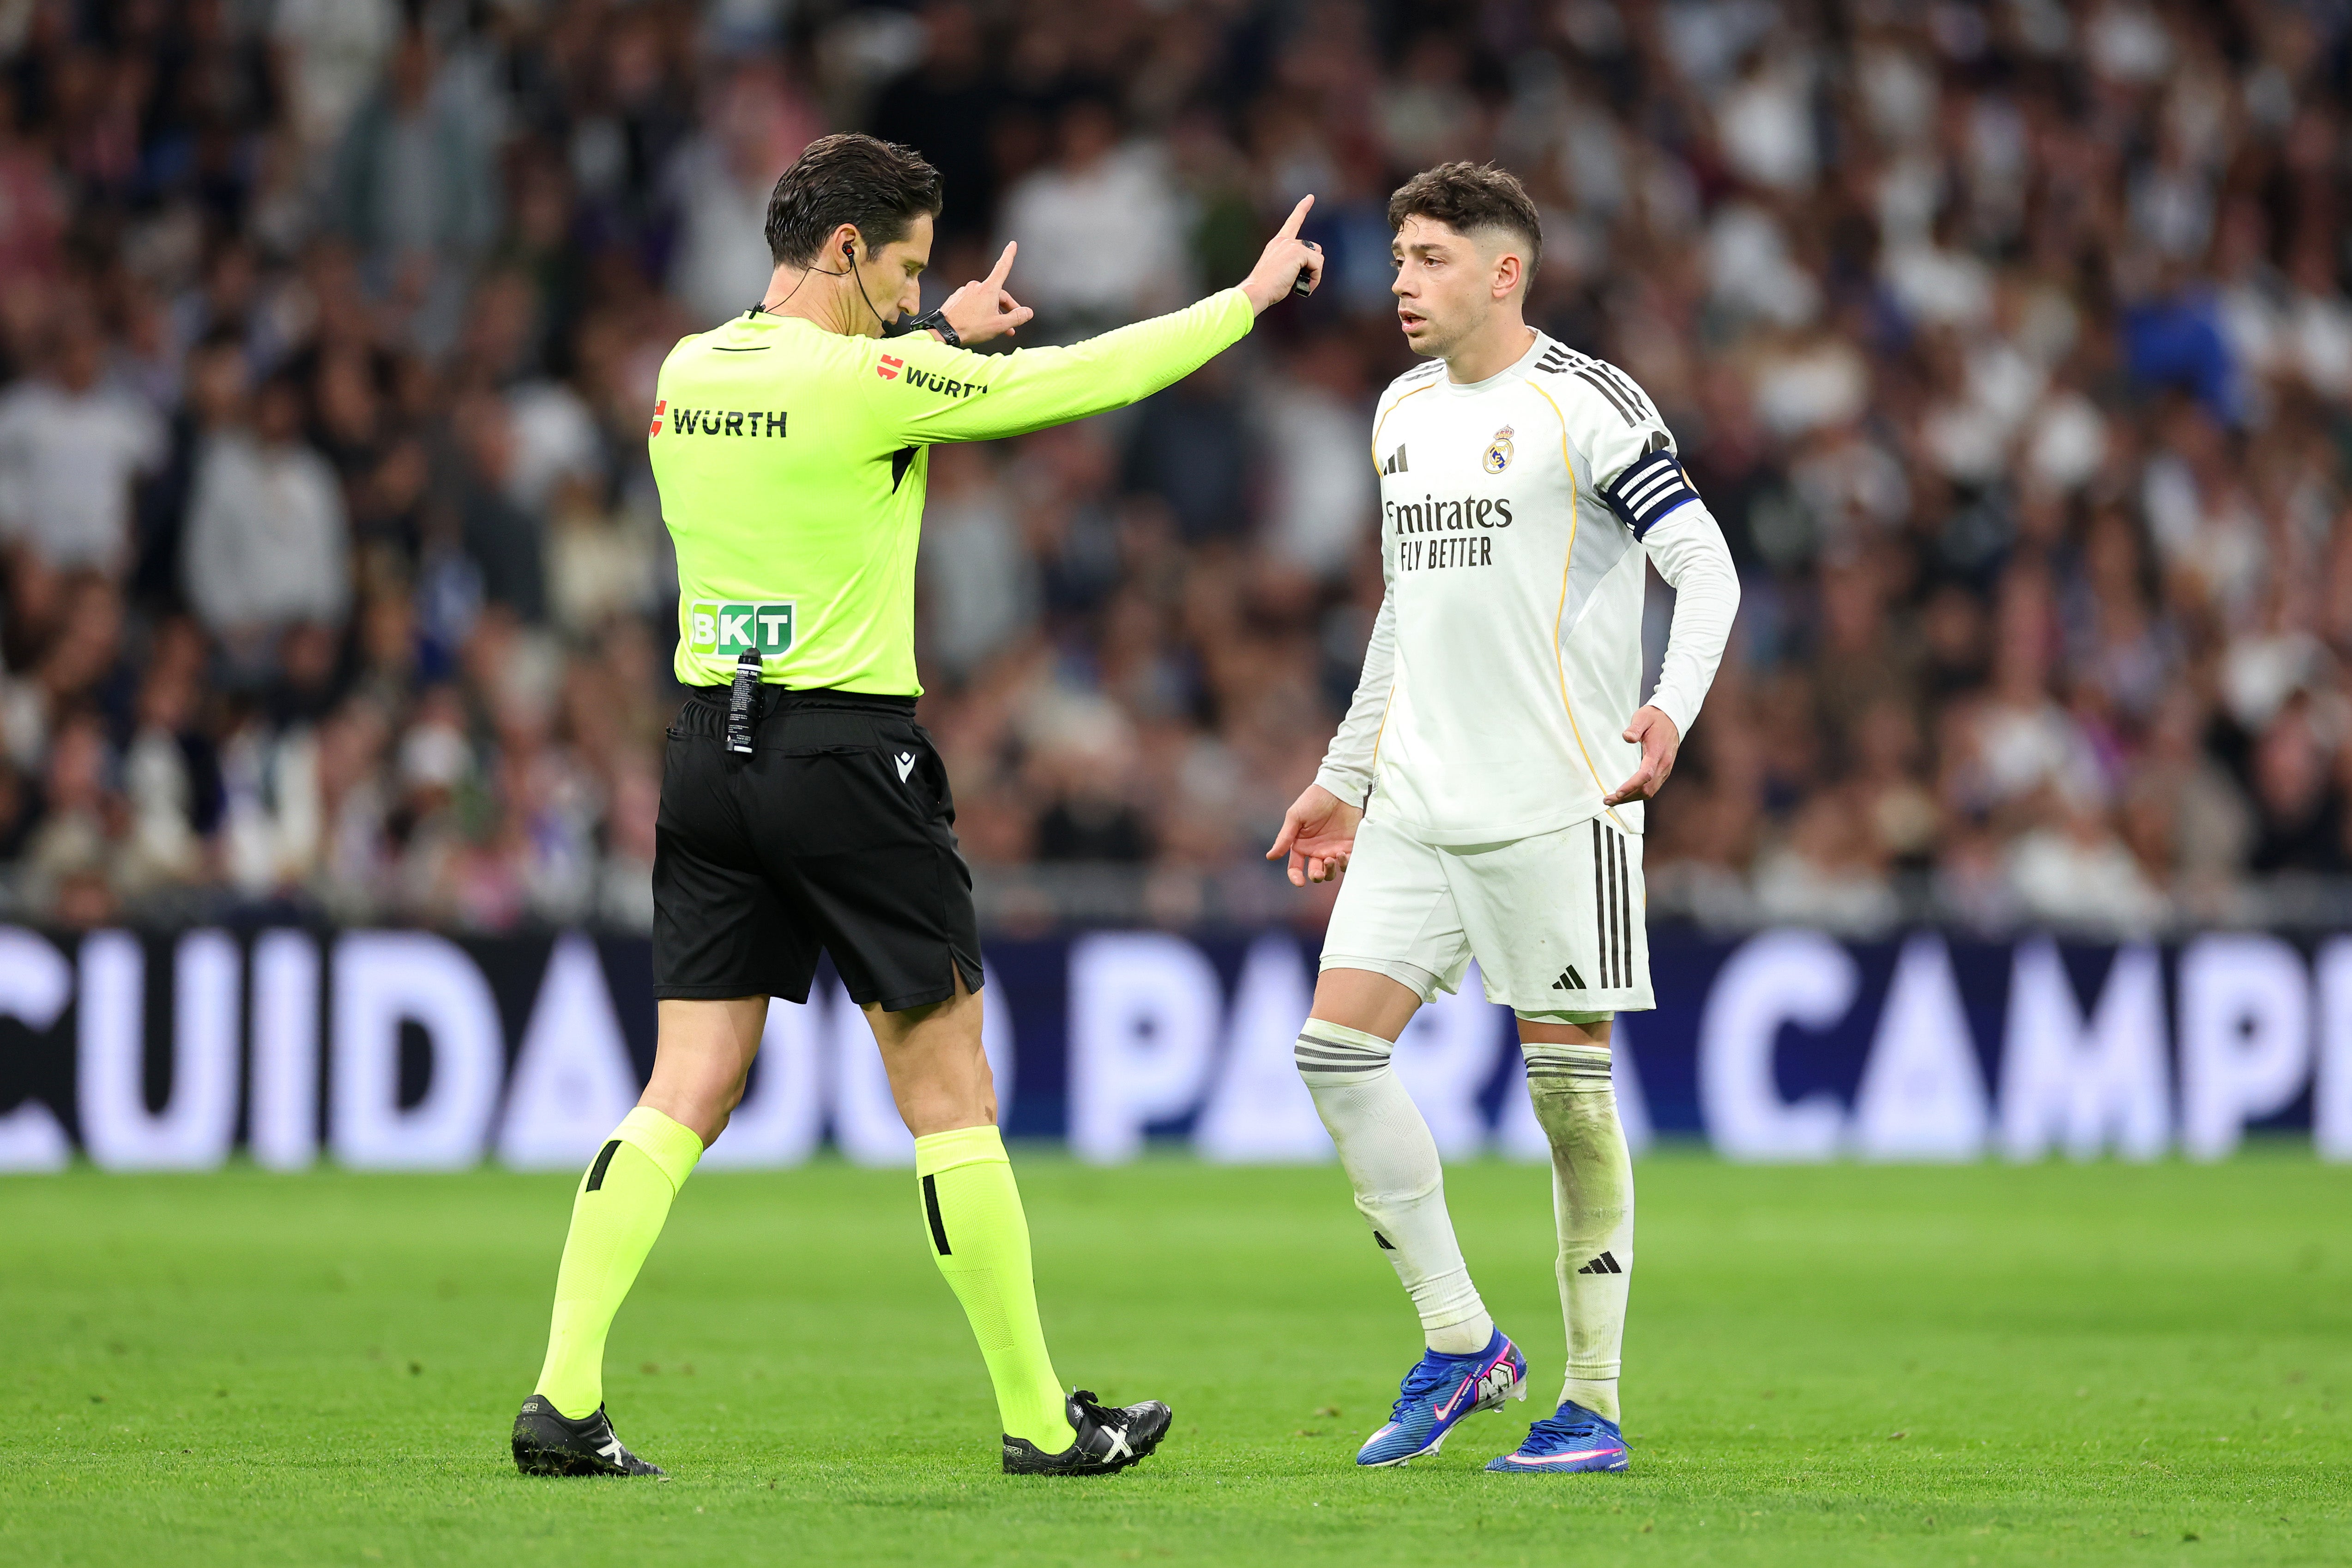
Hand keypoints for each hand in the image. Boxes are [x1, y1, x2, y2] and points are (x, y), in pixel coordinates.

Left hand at [938, 242, 1033, 344]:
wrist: (944, 332)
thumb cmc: (971, 328)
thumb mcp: (999, 325)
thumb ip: (1016, 317)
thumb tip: (1028, 312)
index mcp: (988, 289)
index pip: (1002, 267)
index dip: (1009, 255)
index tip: (1012, 244)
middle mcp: (976, 286)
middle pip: (998, 293)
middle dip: (1006, 308)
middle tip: (1011, 325)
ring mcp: (965, 291)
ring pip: (985, 299)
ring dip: (993, 311)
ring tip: (996, 328)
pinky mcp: (957, 298)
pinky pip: (974, 302)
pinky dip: (980, 311)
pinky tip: (980, 324)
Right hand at [1238, 196, 1324, 314]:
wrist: (1257, 290)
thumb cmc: (1266, 287)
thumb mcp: (1279, 271)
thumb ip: (1292, 263)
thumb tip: (1310, 267)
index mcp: (1278, 243)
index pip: (1293, 222)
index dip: (1303, 209)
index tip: (1310, 197)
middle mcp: (1284, 241)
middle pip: (1314, 249)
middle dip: (1313, 266)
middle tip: (1301, 281)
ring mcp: (1291, 245)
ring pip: (1318, 259)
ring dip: (1314, 274)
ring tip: (1300, 285)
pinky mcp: (1297, 253)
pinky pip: (1317, 266)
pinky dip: (1315, 279)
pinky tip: (1304, 286)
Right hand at [1267, 782, 1362, 885]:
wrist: (1337, 788)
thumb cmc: (1313, 800)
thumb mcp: (1295, 817)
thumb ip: (1284, 838)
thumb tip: (1270, 857)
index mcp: (1301, 845)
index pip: (1295, 867)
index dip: (1296, 877)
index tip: (1300, 881)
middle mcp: (1316, 850)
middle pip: (1315, 873)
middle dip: (1316, 876)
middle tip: (1318, 872)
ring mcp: (1333, 849)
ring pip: (1331, 872)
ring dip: (1330, 871)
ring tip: (1331, 858)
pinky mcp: (1349, 846)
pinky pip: (1347, 863)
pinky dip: (1344, 864)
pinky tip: (1341, 855)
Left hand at [1604, 706, 1680, 805]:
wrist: (1672, 719)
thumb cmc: (1656, 719)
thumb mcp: (1643, 717)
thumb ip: (1635, 728)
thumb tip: (1627, 737)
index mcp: (1657, 752)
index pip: (1645, 774)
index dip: (1632, 786)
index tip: (1618, 792)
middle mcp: (1663, 764)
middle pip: (1647, 789)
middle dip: (1627, 797)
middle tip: (1608, 800)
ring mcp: (1665, 769)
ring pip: (1650, 791)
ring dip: (1632, 798)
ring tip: (1614, 800)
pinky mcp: (1663, 771)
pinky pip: (1653, 788)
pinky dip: (1639, 794)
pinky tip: (1628, 794)